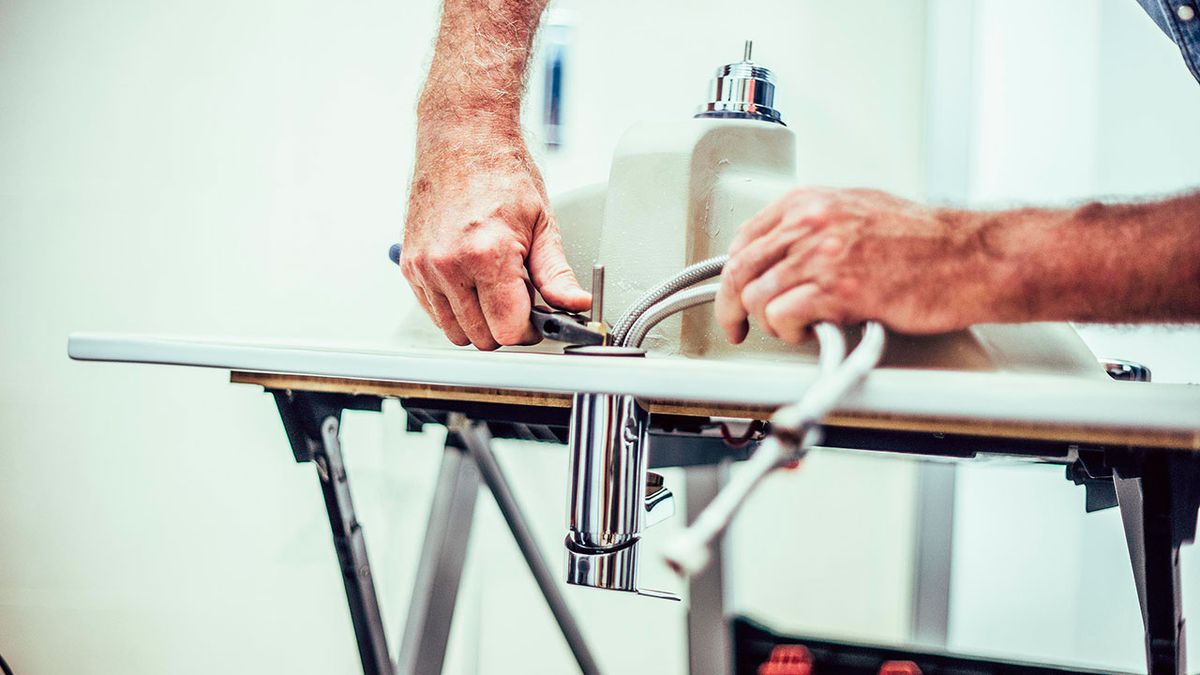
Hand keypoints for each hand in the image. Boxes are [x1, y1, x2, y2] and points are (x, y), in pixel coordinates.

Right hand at [401, 127, 590, 349]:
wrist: (462, 138)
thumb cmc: (500, 171)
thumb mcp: (542, 223)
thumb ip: (556, 273)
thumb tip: (574, 305)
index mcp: (488, 254)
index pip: (508, 330)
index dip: (530, 330)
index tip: (538, 318)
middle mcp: (449, 264)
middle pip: (481, 336)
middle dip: (505, 325)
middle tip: (519, 297)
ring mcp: (425, 266)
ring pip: (454, 330)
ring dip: (478, 321)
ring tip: (494, 287)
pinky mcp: (409, 265)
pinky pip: (433, 311)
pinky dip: (454, 308)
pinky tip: (472, 282)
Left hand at [716, 187, 997, 343]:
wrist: (971, 257)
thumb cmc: (925, 240)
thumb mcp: (858, 211)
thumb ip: (814, 228)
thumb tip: (779, 253)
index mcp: (810, 201)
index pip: (744, 239)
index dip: (732, 274)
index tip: (733, 293)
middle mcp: (810, 222)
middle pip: (739, 269)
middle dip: (730, 306)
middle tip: (737, 327)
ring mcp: (822, 254)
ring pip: (756, 297)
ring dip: (768, 322)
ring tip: (793, 328)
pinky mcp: (838, 289)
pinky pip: (783, 316)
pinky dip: (790, 332)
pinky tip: (811, 331)